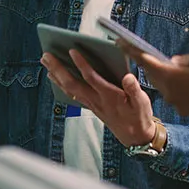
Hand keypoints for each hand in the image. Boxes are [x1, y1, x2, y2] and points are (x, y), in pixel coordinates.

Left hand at [41, 50, 155, 147]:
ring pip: (69, 89)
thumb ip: (134, 89)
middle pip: (72, 83)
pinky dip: (61, 85)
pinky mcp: (91, 106)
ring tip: (45, 62)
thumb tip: (128, 77)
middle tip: (46, 55)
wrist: (135, 137)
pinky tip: (55, 77)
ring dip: (56, 75)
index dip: (82, 64)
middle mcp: (97, 100)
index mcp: (110, 96)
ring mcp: (92, 104)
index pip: (92, 78)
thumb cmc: (139, 116)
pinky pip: (72, 94)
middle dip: (58, 68)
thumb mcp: (142, 102)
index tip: (72, 50)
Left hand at [117, 43, 188, 125]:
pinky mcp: (185, 109)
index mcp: (169, 76)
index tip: (119, 41)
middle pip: (153, 74)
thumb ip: (184, 59)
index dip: (131, 50)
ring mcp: (176, 102)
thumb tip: (175, 63)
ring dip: (164, 75)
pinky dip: (176, 85)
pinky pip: (175, 93)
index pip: (144, 60)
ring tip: (170, 65)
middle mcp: (168, 91)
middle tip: (143, 51)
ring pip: (164, 84)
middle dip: (149, 63)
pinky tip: (187, 80)